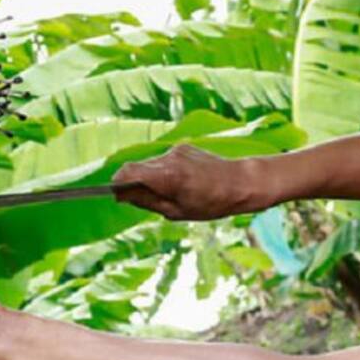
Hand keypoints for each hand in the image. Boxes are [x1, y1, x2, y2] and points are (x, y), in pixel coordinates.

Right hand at [112, 145, 277, 220]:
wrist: (241, 183)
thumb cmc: (212, 203)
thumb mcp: (176, 211)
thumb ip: (146, 201)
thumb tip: (121, 195)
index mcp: (167, 176)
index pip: (128, 172)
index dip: (118, 183)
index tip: (118, 195)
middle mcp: (169, 158)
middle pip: (137, 168)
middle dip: (135, 183)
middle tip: (145, 200)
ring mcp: (177, 151)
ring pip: (150, 164)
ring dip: (151, 178)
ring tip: (171, 193)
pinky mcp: (183, 148)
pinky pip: (164, 160)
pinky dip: (164, 172)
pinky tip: (181, 183)